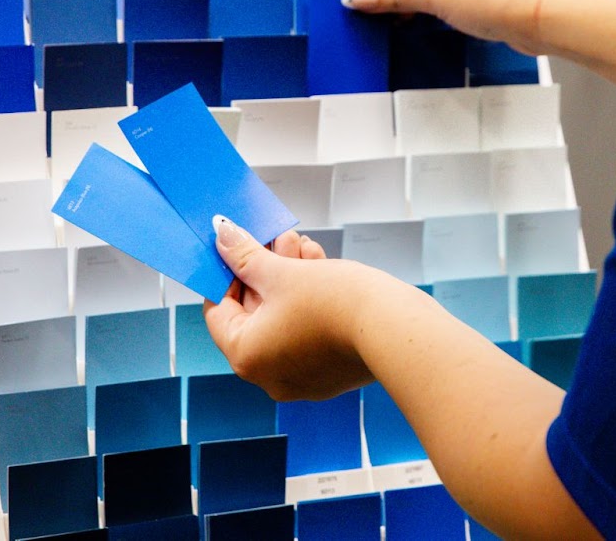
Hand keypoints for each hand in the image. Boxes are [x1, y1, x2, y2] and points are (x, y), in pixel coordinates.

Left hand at [204, 216, 379, 400]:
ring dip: (289, 278)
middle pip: (255, 314)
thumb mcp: (282, 271)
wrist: (395, 328)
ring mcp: (302, 378)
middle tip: (277, 239)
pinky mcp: (329, 372)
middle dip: (266, 270)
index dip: (228, 274)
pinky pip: (306, 332)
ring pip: (283, 319)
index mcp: (247, 357)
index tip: (238, 249)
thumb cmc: (336, 304)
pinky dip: (309, 301)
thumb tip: (223, 236)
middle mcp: (269, 376)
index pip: (220, 311)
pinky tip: (319, 266)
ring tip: (303, 246)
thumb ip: (246, 256)